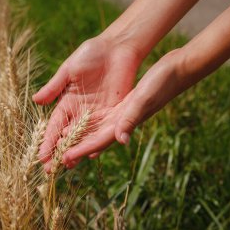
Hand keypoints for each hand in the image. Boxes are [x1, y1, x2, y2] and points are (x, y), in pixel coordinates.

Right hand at [33, 34, 142, 171]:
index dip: (48, 140)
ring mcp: (97, 113)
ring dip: (77, 151)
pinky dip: (97, 143)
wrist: (117, 48)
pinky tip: (91, 154)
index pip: (55, 125)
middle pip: (68, 136)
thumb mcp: (68, 70)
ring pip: (85, 137)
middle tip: (50, 170)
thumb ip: (54, 87)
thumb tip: (35, 101)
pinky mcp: (113, 112)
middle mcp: (81, 111)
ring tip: (68, 165)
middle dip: (59, 152)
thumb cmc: (91, 54)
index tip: (41, 156)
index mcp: (67, 101)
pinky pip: (104, 131)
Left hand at [63, 1, 229, 167]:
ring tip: (57, 145)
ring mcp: (120, 114)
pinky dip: (84, 123)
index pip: (99, 141)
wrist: (175, 69)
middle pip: (93, 139)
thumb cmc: (162, 84)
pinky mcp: (119, 104)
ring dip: (76, 138)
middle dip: (75, 150)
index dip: (82, 150)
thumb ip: (132, 118)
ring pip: (93, 130)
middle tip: (55, 159)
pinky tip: (73, 125)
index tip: (64, 158)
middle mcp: (120, 122)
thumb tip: (121, 140)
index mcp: (124, 123)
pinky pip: (97, 116)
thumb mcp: (144, 99)